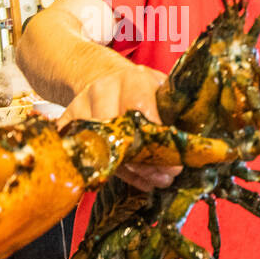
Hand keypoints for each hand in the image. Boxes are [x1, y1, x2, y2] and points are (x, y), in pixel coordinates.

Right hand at [60, 64, 181, 191]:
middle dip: (143, 162)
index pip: (140, 109)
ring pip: (101, 147)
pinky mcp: (67, 121)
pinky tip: (128, 178)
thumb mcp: (162, 91)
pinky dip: (108, 172)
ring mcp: (81, 105)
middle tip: (164, 178)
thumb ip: (174, 114)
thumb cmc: (142, 89)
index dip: (156, 139)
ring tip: (151, 181)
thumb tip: (192, 152)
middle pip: (118, 132)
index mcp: (132, 79)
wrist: (105, 77)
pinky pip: (84, 154)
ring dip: (128, 171)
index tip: (175, 164)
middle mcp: (103, 89)